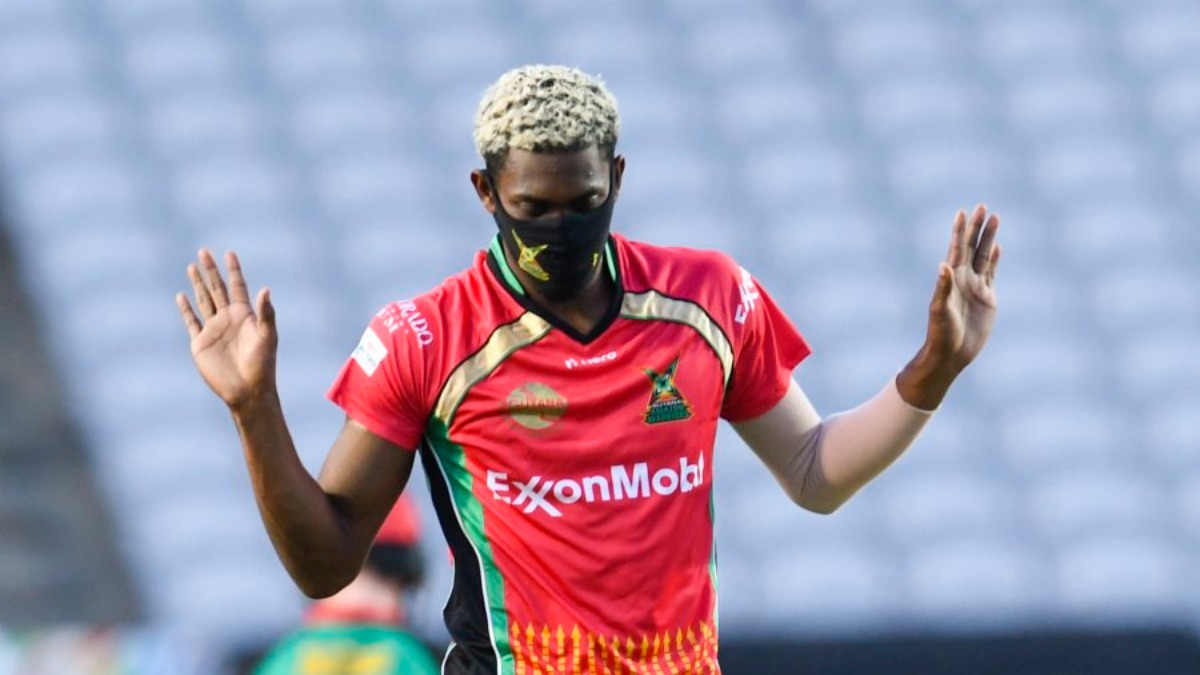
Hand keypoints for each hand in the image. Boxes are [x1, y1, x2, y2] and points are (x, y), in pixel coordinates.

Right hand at [177, 249, 277, 409]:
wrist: (247, 390)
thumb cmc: (262, 364)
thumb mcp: (267, 336)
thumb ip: (266, 313)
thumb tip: (265, 289)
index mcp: (245, 315)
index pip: (238, 286)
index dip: (234, 270)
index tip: (229, 253)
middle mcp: (228, 319)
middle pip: (217, 288)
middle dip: (211, 270)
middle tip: (204, 251)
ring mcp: (213, 329)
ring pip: (204, 300)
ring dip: (198, 284)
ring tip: (192, 266)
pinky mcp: (200, 343)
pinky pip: (191, 321)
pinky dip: (186, 309)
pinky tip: (181, 296)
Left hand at [926, 204, 1000, 371]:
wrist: (952, 353)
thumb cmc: (941, 332)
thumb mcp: (940, 309)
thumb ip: (943, 287)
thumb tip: (944, 264)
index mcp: (952, 278)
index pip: (957, 248)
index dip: (960, 231)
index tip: (964, 212)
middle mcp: (964, 279)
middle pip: (972, 247)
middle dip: (978, 227)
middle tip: (983, 206)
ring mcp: (977, 287)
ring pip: (984, 256)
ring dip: (989, 238)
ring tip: (995, 218)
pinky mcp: (987, 299)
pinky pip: (991, 274)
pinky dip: (994, 260)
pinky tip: (997, 247)